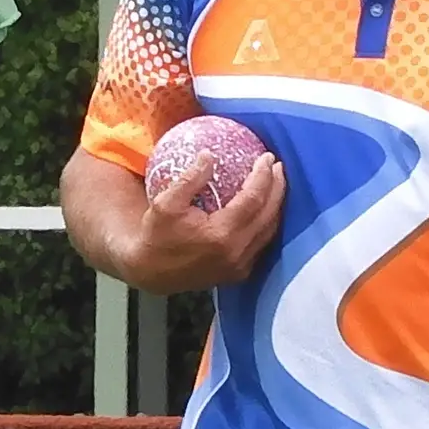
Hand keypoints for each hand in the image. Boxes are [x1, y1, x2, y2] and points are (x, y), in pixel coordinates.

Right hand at [129, 155, 285, 291]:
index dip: (263, 175)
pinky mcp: (238, 273)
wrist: (150, 273)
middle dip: (277, 187)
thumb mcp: (165, 203)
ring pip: (269, 231)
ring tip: (275, 185)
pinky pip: (260, 244)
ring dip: (275, 206)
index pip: (253, 198)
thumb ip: (190, 179)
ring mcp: (240, 266)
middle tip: (277, 166)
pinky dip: (266, 224)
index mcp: (221, 233)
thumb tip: (209, 155)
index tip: (267, 157)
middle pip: (269, 214)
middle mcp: (236, 252)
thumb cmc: (156, 236)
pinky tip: (264, 210)